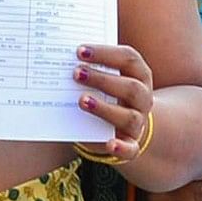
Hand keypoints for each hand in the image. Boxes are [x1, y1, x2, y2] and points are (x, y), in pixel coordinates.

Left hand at [75, 43, 154, 161]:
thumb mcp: (103, 80)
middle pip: (130, 87)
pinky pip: (131, 149)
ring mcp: (138, 122)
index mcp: (139, 75)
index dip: (106, 53)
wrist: (122, 127)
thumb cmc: (108, 95)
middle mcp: (143, 98)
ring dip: (105, 108)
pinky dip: (121, 148)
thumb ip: (90, 69)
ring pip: (129, 116)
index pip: (128, 58)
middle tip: (76, 73)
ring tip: (82, 101)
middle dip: (103, 79)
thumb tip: (58, 58)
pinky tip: (109, 144)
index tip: (79, 51)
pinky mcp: (132, 144)